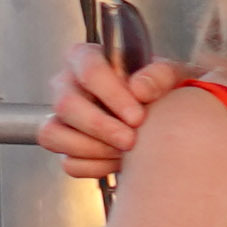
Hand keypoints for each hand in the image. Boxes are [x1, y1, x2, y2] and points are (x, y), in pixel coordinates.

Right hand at [43, 48, 177, 178]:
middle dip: (101, 127)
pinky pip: (68, 162)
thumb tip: (139, 89)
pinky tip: (119, 162)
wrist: (166, 119)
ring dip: (94, 149)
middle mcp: (67, 85)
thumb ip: (160, 75)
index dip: (112, 95)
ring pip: (54, 135)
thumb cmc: (162, 89)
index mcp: (87, 59)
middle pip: (66, 105)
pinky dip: (95, 167)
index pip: (88, 70)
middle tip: (131, 140)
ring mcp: (62, 117)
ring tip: (126, 152)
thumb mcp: (172, 76)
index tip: (137, 116)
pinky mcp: (66, 146)